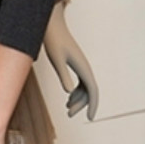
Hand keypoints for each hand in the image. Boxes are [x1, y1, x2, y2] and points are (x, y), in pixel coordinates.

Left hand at [42, 3, 98, 119]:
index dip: (93, 105)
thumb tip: (69, 92)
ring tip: (67, 108)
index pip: (93, 90)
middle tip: (69, 114)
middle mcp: (84, 67)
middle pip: (89, 91)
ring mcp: (80, 65)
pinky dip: (76, 91)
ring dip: (78, 99)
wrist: (51, 25)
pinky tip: (68, 97)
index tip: (90, 118)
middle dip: (81, 104)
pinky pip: (80, 81)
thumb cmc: (53, 41)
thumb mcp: (56, 60)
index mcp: (83, 67)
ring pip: (85, 87)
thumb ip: (63, 76)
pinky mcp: (74, 63)